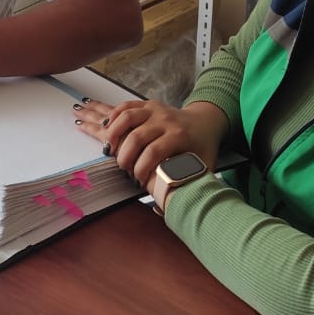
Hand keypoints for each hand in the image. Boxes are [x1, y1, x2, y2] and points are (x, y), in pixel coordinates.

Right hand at [73, 98, 226, 190]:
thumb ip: (187, 188)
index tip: (137, 180)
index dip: (141, 168)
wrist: (206, 121)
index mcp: (179, 136)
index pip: (153, 152)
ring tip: (108, 149)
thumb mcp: (202, 168)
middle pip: (136, 136)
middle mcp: (166, 120)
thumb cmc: (202, 147)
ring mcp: (155, 109)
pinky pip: (126, 106)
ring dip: (113, 133)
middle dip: (125, 156)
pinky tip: (107, 128)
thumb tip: (160, 209)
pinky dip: (113, 116)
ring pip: (127, 117)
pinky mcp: (148, 104)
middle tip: (123, 169)